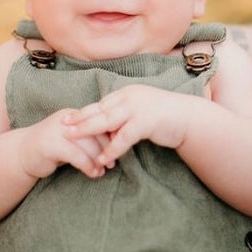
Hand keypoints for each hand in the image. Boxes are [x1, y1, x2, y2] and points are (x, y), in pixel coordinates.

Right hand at [19, 108, 112, 179]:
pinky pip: (75, 155)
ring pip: (86, 143)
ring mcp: (57, 131)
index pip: (98, 122)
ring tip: (103, 171)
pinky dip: (87, 165)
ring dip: (98, 159)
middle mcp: (66, 120)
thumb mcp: (71, 141)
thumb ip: (87, 141)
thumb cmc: (51, 150)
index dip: (110, 136)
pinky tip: (92, 174)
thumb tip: (113, 148)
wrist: (21, 154)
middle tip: (112, 163)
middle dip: (106, 148)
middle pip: (94, 132)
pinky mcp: (50, 144)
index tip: (118, 150)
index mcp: (74, 116)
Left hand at [64, 84, 191, 168]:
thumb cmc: (166, 116)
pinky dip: (112, 148)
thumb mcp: (141, 111)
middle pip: (99, 109)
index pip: (101, 103)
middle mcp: (130, 97)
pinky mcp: (146, 122)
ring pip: (106, 120)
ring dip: (88, 130)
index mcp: (127, 93)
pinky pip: (124, 137)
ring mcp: (138, 108)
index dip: (84, 111)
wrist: (190, 118)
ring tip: (71, 137)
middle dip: (79, 118)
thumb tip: (108, 127)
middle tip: (62, 124)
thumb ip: (125, 116)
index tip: (69, 117)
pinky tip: (102, 158)